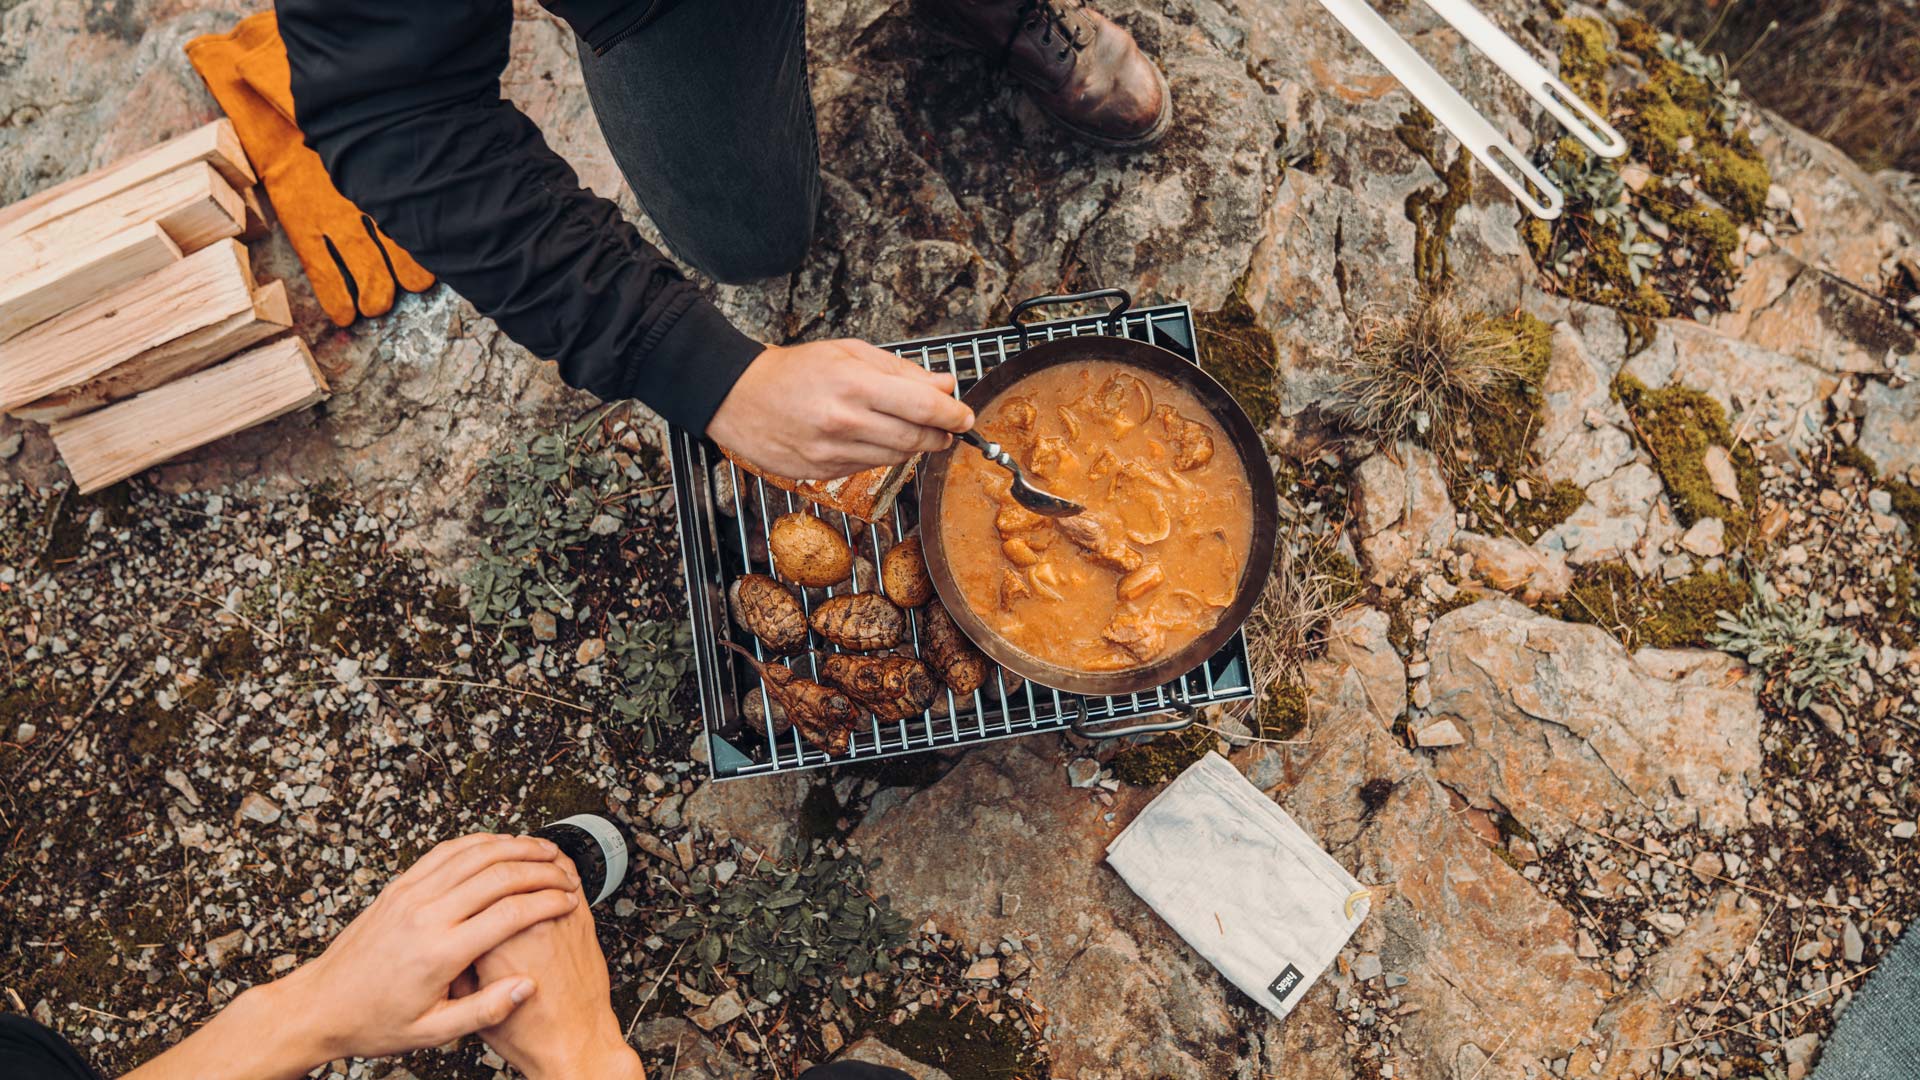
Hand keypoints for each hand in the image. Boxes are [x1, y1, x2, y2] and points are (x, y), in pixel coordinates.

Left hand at [269, 833, 582, 1061]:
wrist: (320, 1005)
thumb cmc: (374, 1022)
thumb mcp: (431, 1032)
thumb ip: (484, 1010)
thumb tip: (528, 987)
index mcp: (439, 953)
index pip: (509, 914)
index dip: (547, 903)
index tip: (569, 902)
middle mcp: (425, 915)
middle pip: (498, 875)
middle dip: (540, 869)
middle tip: (565, 873)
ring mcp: (410, 895)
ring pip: (473, 854)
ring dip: (514, 847)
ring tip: (543, 849)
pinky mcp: (399, 887)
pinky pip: (445, 852)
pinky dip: (478, 842)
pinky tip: (499, 844)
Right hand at [459, 859, 643, 1079]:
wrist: (574, 1044)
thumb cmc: (524, 1032)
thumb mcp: (463, 1008)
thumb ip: (451, 966)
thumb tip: (445, 935)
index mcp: (484, 944)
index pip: (469, 888)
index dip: (466, 874)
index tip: (463, 875)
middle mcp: (520, 925)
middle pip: (502, 868)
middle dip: (499, 854)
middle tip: (494, 854)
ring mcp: (554, 917)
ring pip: (538, 863)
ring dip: (528, 850)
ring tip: (520, 852)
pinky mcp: (580, 918)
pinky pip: (567, 872)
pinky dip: (557, 861)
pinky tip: (550, 862)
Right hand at [706, 339, 973, 478]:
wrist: (738, 396)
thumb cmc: (794, 369)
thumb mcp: (849, 353)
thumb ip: (901, 371)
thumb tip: (944, 386)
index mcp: (855, 386)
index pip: (924, 407)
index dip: (954, 415)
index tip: (965, 417)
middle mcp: (845, 422)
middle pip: (916, 438)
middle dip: (940, 434)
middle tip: (948, 428)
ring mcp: (832, 452)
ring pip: (896, 457)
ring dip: (914, 446)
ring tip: (914, 431)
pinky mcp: (821, 473)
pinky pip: (868, 467)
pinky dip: (881, 454)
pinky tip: (875, 438)